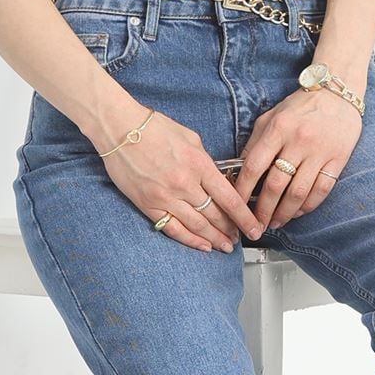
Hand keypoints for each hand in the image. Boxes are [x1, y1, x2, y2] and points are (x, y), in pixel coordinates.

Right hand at [100, 109, 263, 251]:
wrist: (120, 129)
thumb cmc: (154, 128)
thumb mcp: (191, 138)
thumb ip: (205, 162)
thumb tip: (217, 180)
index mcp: (199, 164)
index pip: (229, 198)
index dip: (244, 217)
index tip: (254, 226)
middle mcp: (184, 184)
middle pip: (215, 215)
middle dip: (231, 229)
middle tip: (240, 237)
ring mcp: (165, 197)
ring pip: (197, 226)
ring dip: (214, 238)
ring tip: (225, 246)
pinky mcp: (148, 205)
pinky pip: (173, 228)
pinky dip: (190, 240)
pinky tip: (203, 246)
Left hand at [234, 87, 362, 230]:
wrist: (338, 92)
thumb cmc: (301, 106)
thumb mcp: (271, 117)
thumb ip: (255, 142)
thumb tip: (240, 170)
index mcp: (278, 128)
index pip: (254, 166)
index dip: (243, 190)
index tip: (236, 206)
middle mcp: (298, 140)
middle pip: (275, 185)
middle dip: (262, 210)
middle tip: (256, 224)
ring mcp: (320, 151)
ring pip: (298, 193)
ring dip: (284, 213)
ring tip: (275, 222)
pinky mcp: (338, 159)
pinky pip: (321, 190)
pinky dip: (307, 206)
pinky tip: (298, 212)